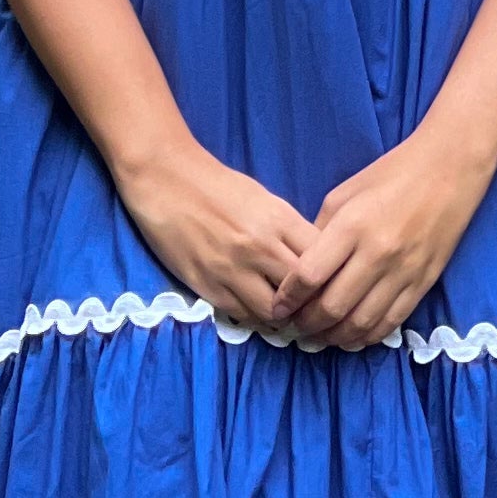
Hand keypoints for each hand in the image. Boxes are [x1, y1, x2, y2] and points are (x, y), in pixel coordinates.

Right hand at [114, 137, 315, 334]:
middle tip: (313, 310)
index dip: (330, 278)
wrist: (165, 179)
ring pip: (273, 313)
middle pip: (302, 292)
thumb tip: (314, 262)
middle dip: (311, 304)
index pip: (322, 261)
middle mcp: (260, 247)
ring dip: (283, 318)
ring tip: (286, 317)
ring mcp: (232, 269)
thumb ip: (289, 231)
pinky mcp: (207, 285)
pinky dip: (255, 319)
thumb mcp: (265, 199)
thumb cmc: (218, 186)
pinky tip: (259, 313)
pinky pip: (241, 315)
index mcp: (279, 220)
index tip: (330, 286)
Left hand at [276, 123, 496, 350]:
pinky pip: (391, 322)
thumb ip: (320, 233)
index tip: (278, 308)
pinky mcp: (424, 283)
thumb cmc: (391, 175)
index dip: (288, 298)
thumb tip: (302, 271)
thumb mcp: (343, 194)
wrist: (449, 170)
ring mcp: (403, 271)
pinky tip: (352, 338)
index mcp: (352, 226)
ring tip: (319, 338)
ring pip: (361, 322)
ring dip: (334, 337)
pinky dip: (367, 337)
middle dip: (307, 324)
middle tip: (295, 327)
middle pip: (332, 306)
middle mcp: (377, 253)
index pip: (309, 276)